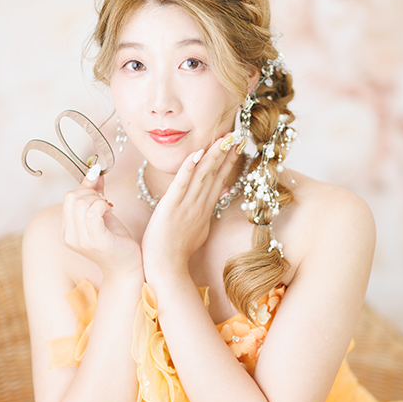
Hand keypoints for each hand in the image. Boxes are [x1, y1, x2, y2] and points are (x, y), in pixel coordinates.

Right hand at [61, 165, 141, 276]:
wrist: (127, 267)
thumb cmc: (116, 241)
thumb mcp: (102, 214)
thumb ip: (95, 193)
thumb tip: (95, 171)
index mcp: (66, 231)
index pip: (69, 197)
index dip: (87, 189)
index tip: (102, 195)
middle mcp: (69, 237)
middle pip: (73, 197)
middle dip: (92, 193)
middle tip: (106, 203)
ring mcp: (81, 240)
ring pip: (82, 202)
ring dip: (99, 200)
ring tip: (108, 208)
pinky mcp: (96, 241)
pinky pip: (94, 212)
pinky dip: (103, 206)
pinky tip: (110, 211)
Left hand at [141, 135, 239, 273]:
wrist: (166, 267)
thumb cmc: (177, 252)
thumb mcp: (198, 231)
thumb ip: (205, 213)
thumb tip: (215, 201)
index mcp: (205, 209)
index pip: (220, 180)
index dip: (228, 161)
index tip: (236, 146)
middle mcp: (199, 205)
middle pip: (215, 173)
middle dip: (225, 152)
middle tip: (236, 134)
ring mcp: (186, 205)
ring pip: (202, 175)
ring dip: (212, 154)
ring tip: (223, 137)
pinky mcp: (171, 207)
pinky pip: (181, 184)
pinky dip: (188, 168)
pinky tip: (196, 153)